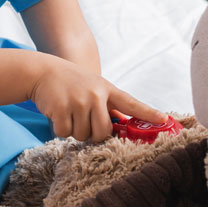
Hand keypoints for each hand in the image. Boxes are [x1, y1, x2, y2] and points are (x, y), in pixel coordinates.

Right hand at [28, 57, 168, 142]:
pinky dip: (60, 129)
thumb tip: (123, 128)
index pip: (131, 104)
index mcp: (107, 90)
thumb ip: (108, 105)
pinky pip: (65, 134)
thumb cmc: (72, 83)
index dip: (148, 113)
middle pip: (103, 132)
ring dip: (75, 130)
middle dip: (93, 133)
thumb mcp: (94, 87)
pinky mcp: (61, 108)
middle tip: (83, 120)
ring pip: (83, 135)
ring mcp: (78, 101)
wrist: (43, 71)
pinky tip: (58, 113)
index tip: (164, 120)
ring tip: (69, 112)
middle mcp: (96, 95)